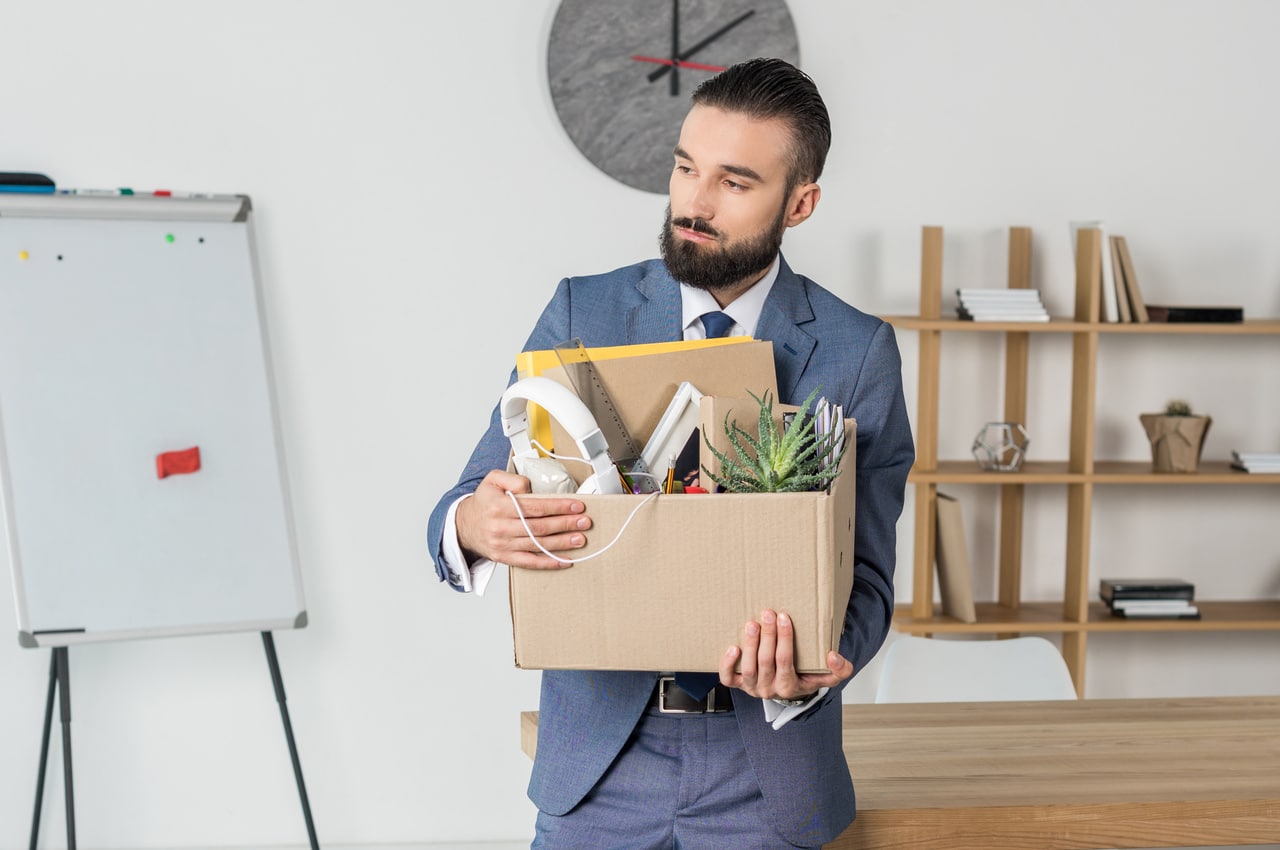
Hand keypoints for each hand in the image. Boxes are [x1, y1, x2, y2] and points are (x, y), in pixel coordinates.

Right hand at [455, 469, 590, 569]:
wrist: (464, 526)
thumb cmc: (483, 502)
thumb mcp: (492, 480)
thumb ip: (512, 478)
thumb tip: (531, 487)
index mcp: (499, 506)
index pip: (535, 507)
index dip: (558, 506)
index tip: (576, 506)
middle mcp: (501, 527)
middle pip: (540, 527)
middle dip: (565, 524)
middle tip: (584, 522)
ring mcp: (503, 545)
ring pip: (538, 544)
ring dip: (562, 543)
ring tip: (579, 539)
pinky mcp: (504, 558)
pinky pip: (530, 562)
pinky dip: (549, 563)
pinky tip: (565, 561)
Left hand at [719, 609, 853, 700]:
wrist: (790, 690)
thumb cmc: (806, 677)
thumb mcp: (827, 676)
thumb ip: (840, 669)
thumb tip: (833, 656)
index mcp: (790, 687)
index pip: (785, 661)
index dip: (784, 639)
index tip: (783, 617)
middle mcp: (769, 689)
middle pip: (766, 661)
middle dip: (767, 636)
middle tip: (768, 613)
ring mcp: (752, 687)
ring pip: (748, 668)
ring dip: (750, 644)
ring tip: (752, 624)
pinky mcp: (739, 684)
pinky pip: (729, 678)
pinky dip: (727, 664)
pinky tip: (732, 647)